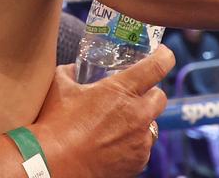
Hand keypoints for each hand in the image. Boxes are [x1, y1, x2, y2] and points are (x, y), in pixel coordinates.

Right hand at [31, 46, 173, 177]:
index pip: (157, 67)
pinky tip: (111, 144)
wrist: (54, 163)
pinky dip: (132, 143)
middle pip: (160, 97)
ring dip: (139, 121)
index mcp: (121, 90)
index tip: (162, 54)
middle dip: (149, 93)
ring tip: (115, 126)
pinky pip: (143, 147)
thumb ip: (71, 72)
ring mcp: (140, 140)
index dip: (164, 56)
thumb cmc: (55, 123)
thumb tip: (75, 69)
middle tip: (131, 95)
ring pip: (151, 124)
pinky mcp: (139, 162)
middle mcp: (138, 115)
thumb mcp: (59, 86)